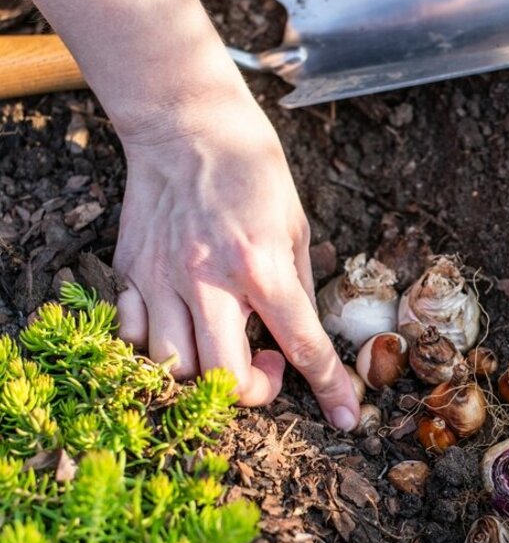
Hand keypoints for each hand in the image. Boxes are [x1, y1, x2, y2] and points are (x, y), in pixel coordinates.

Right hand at [112, 92, 358, 430]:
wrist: (187, 125)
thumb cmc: (251, 171)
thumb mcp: (296, 228)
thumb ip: (296, 290)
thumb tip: (299, 340)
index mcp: (261, 265)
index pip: (302, 345)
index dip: (329, 389)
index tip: (345, 416)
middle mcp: (207, 279)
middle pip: (224, 377)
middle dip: (253, 389)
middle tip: (267, 363)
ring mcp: (160, 277)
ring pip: (172, 367)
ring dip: (205, 371)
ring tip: (223, 341)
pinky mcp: (128, 272)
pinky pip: (132, 336)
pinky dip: (157, 346)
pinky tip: (180, 326)